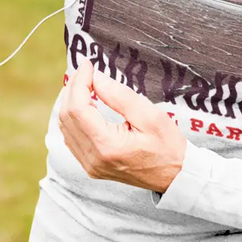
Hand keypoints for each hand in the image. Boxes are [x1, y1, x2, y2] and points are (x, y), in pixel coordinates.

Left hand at [57, 62, 186, 193]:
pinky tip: (85, 104)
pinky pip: (71, 138)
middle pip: (67, 117)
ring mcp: (90, 165)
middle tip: (85, 71)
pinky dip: (73, 117)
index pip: (78, 108)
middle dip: (72, 89)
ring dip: (71, 102)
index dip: (79, 82)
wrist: (175, 176)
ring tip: (84, 84)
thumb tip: (96, 78)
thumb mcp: (150, 115)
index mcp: (107, 146)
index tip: (88, 65)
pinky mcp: (91, 166)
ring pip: (65, 127)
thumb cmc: (168, 146)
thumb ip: (120, 96)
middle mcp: (93, 158)